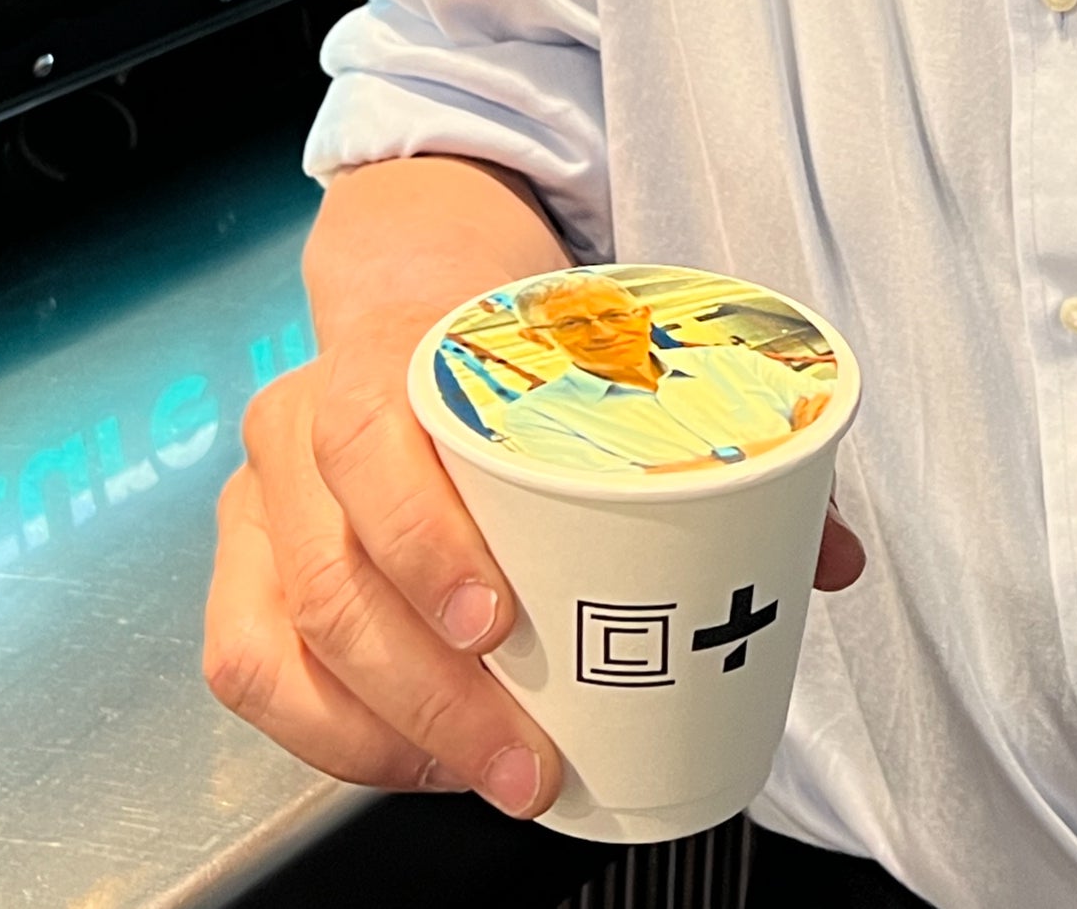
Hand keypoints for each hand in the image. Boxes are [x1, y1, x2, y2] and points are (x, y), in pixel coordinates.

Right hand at [201, 158, 866, 814]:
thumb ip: (711, 449)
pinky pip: (254, 671)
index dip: (424, 541)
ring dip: (391, 733)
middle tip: (527, 760)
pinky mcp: (247, 569)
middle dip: (433, 696)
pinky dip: (333, 737)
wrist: (405, 304)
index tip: (500, 624)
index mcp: (377, 358)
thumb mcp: (592, 362)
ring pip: (284, 641)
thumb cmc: (502, 351)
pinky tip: (419, 760)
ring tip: (491, 773)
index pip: (367, 444)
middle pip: (332, 578)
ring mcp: (260, 503)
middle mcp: (296, 428)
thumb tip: (830, 559)